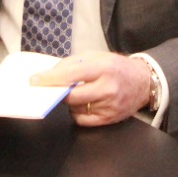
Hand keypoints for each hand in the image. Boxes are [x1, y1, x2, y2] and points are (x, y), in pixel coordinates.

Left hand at [30, 52, 151, 126]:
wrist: (143, 82)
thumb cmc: (116, 67)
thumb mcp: (97, 56)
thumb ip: (73, 63)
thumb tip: (50, 74)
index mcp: (103, 67)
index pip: (70, 74)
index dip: (50, 78)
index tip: (35, 80)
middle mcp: (107, 88)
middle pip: (71, 95)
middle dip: (58, 92)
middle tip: (53, 89)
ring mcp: (109, 106)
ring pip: (75, 108)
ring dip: (69, 102)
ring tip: (76, 93)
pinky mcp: (110, 119)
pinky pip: (83, 120)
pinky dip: (77, 112)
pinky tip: (82, 104)